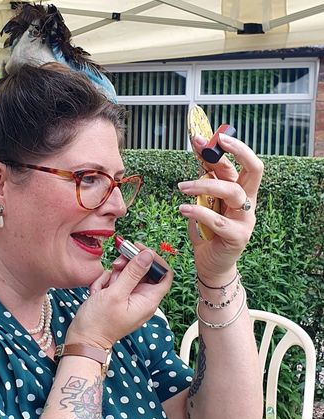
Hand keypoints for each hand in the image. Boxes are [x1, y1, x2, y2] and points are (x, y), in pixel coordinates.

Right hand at [66, 246, 172, 348]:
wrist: (83, 339)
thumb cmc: (99, 322)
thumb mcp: (115, 294)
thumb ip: (133, 273)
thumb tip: (148, 255)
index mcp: (148, 300)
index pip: (163, 274)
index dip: (154, 259)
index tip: (138, 249)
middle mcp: (142, 298)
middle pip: (142, 271)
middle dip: (126, 266)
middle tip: (115, 266)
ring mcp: (129, 298)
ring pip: (126, 274)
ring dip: (111, 276)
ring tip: (101, 289)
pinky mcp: (118, 298)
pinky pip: (115, 281)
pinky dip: (105, 283)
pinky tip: (97, 293)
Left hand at [178, 133, 262, 282]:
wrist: (211, 263)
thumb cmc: (208, 231)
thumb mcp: (205, 202)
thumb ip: (205, 182)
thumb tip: (199, 153)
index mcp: (242, 190)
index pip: (241, 162)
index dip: (224, 147)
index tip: (202, 137)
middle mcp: (248, 201)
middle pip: (253, 170)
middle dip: (230, 154)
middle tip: (202, 147)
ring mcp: (246, 219)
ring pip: (233, 192)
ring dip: (204, 185)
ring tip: (182, 188)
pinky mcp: (238, 237)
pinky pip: (219, 220)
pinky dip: (198, 213)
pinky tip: (183, 209)